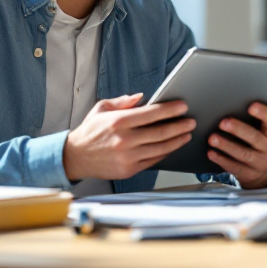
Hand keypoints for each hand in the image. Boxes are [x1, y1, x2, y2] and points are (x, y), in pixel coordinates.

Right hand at [62, 94, 194, 180]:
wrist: (76, 157)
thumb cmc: (90, 132)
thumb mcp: (102, 109)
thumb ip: (123, 102)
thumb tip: (142, 97)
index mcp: (118, 121)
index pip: (151, 114)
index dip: (170, 109)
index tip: (182, 106)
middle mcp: (124, 140)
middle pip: (160, 132)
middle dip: (179, 126)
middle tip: (190, 121)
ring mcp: (127, 156)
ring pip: (160, 148)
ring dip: (177, 140)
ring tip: (186, 134)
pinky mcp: (129, 169)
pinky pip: (153, 160)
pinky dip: (165, 153)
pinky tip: (172, 146)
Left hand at [208, 99, 266, 188]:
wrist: (265, 171)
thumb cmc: (262, 142)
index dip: (262, 114)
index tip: (251, 106)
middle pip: (255, 138)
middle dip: (239, 130)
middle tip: (223, 123)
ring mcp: (260, 163)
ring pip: (244, 154)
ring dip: (227, 146)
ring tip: (213, 138)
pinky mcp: (249, 174)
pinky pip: (235, 167)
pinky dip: (222, 160)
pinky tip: (212, 153)